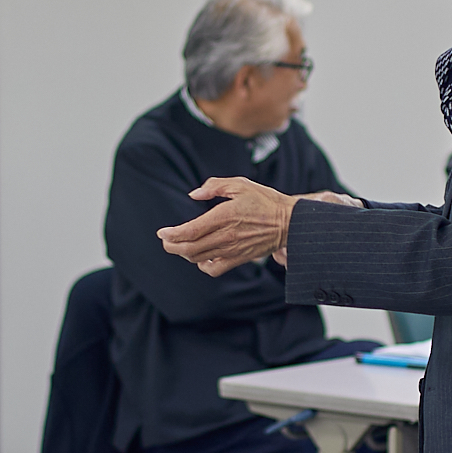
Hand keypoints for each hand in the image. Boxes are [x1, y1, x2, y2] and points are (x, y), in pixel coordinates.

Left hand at [156, 178, 296, 275]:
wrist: (289, 222)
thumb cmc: (264, 200)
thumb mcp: (240, 184)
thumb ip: (214, 186)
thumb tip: (193, 195)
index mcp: (225, 216)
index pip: (191, 231)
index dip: (172, 234)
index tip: (162, 232)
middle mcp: (226, 235)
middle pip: (190, 249)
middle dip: (172, 246)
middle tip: (166, 240)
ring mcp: (233, 249)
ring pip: (199, 259)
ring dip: (184, 254)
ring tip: (179, 246)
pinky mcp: (239, 258)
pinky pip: (215, 269)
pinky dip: (203, 265)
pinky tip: (201, 257)